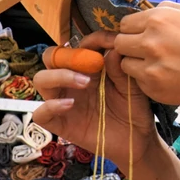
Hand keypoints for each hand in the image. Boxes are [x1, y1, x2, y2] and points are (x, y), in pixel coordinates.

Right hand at [32, 32, 158, 163]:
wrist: (138, 139)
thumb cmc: (134, 109)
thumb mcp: (132, 86)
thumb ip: (120, 68)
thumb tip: (112, 48)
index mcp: (88, 69)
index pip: (77, 46)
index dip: (90, 40)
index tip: (110, 44)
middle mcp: (71, 82)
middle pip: (51, 57)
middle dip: (66, 55)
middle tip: (89, 63)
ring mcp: (64, 101)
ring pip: (41, 79)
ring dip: (60, 75)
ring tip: (85, 83)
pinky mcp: (61, 123)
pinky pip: (41, 113)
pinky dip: (51, 106)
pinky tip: (70, 104)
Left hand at [115, 2, 179, 105]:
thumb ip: (168, 9)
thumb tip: (151, 10)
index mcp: (159, 19)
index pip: (125, 23)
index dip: (134, 29)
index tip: (144, 34)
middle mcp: (150, 42)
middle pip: (120, 43)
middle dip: (131, 46)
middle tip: (150, 50)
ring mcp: (152, 67)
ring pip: (125, 64)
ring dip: (137, 64)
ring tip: (160, 64)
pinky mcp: (156, 89)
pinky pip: (139, 82)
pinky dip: (149, 80)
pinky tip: (170, 76)